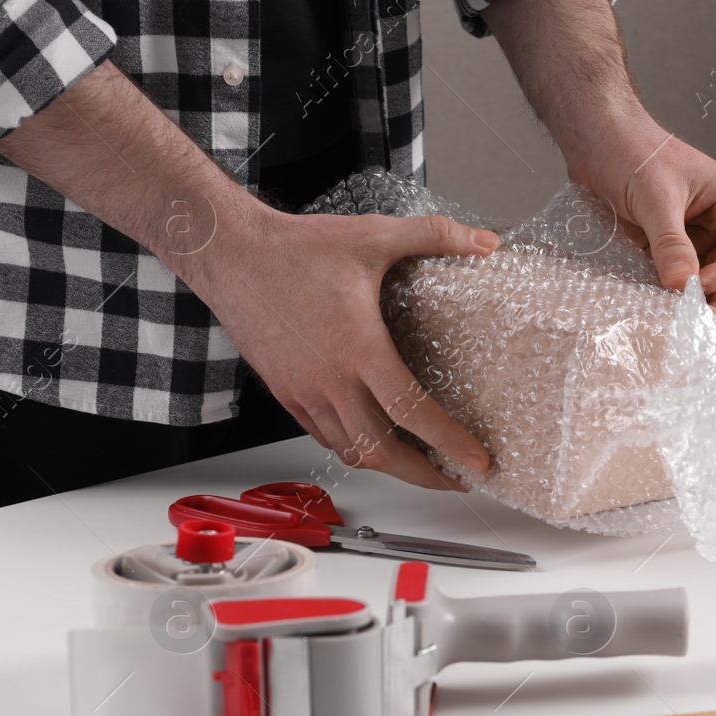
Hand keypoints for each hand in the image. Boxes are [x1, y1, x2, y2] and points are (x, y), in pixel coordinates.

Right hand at [0, 60, 495, 491]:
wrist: (229, 253)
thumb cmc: (294, 248)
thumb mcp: (374, 236)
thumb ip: (437, 235)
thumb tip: (486, 241)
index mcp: (358, 349)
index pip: (413, 412)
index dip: (450, 443)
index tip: (477, 461)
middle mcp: (330, 380)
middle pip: (382, 451)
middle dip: (424, 475)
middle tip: (455, 480)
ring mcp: (303, 391)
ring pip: (350, 450)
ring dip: (389, 466)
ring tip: (421, 468)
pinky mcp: (285, 392)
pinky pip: (323, 436)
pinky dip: (353, 447)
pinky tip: (372, 441)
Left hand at [567, 113, 715, 309]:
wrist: (596, 142)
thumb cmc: (632, 151)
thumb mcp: (655, 198)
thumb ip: (670, 243)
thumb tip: (682, 284)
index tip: (695, 287)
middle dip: (712, 292)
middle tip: (691, 315)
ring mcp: (696, 238)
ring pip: (705, 280)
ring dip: (690, 297)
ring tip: (673, 313)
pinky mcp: (670, 250)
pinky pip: (677, 278)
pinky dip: (669, 292)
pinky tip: (657, 303)